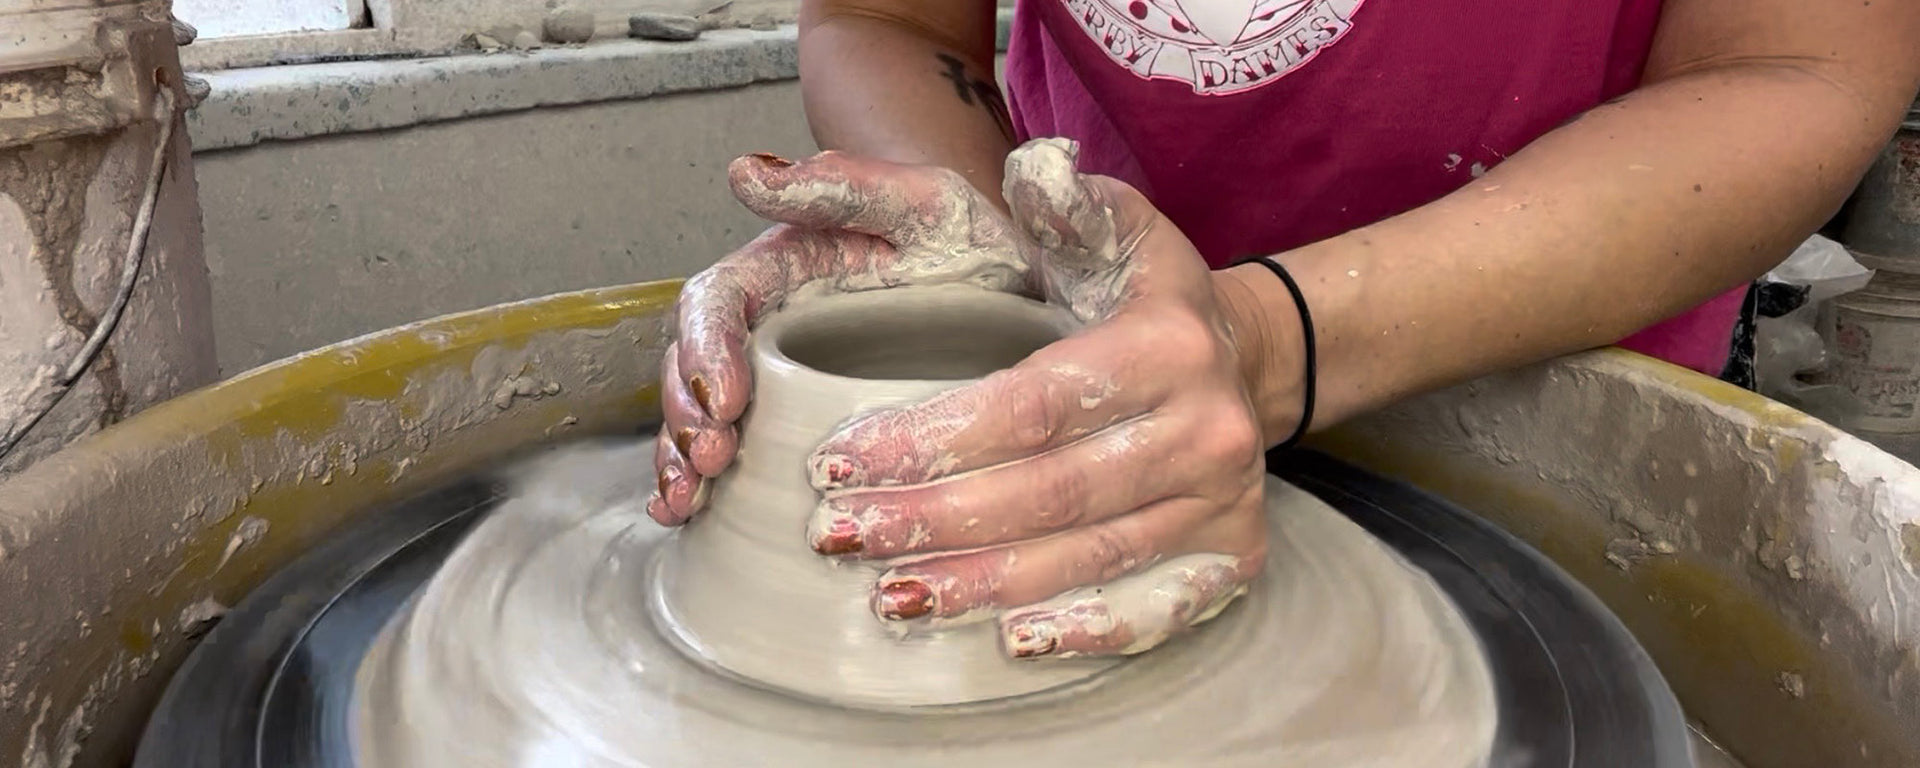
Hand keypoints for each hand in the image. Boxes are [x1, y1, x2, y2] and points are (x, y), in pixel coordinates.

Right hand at [647, 150, 1032, 524]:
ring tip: (684, 502)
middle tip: (711, 461)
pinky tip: (688, 516)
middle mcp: (765, 323)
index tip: (726, 400)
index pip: (717, 301)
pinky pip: (737, 453)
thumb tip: (744, 172)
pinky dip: (702, 487)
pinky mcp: (798, 422)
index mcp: (780, 266)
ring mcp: (777, 377)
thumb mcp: (921, 200)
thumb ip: (840, 185)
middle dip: (687, 417)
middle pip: (693, 366)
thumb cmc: (968, 239)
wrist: (1018, 288)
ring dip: (681, 460)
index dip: (706, 349)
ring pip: (701, 414)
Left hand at [808, 138, 1287, 658]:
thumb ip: (1065, 202)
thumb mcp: (1116, 230)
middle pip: (1050, 494)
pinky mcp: (1236, 559)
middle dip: (933, 520)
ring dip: (982, 584)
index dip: (931, 440)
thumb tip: (1030, 170)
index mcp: (1166, 346)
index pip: (1030, 406)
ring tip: (889, 595)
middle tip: (838, 536)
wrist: (1248, 360)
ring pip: (1088, 558)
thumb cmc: (1147, 300)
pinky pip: (1156, 609)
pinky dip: (1085, 630)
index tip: (837, 459)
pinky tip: (1011, 641)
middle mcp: (1207, 430)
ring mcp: (1225, 503)